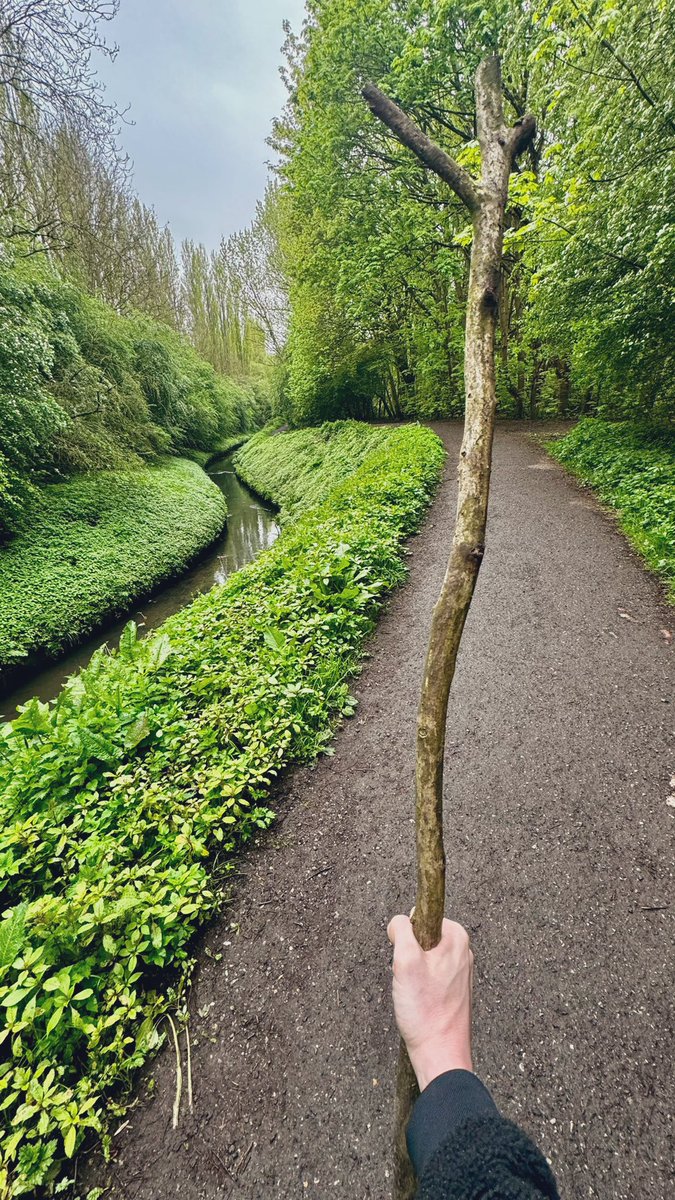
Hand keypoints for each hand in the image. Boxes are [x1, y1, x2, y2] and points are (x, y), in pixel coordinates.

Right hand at [387, 914, 473, 1091]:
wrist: (440, 1052)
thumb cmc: (425, 1011)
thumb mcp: (405, 960)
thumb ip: (401, 930)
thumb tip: (398, 922)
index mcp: (457, 936)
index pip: (419, 918)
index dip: (406, 938)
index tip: (409, 961)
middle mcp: (463, 950)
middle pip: (420, 939)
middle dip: (408, 956)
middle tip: (410, 979)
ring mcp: (460, 970)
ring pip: (422, 959)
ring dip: (412, 973)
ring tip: (416, 994)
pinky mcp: (455, 989)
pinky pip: (428, 976)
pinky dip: (419, 986)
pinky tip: (421, 1003)